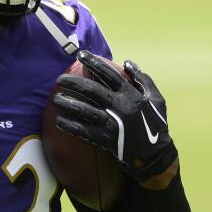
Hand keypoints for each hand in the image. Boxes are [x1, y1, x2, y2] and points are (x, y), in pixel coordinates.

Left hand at [52, 51, 178, 184]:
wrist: (156, 155)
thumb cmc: (156, 125)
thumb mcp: (156, 99)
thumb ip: (143, 79)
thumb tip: (128, 63)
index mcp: (131, 94)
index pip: (109, 74)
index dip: (94, 63)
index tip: (80, 55)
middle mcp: (120, 106)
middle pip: (92, 90)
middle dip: (74, 82)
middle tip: (60, 79)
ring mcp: (112, 123)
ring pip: (85, 109)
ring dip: (68, 103)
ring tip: (55, 98)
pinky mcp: (106, 139)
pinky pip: (84, 131)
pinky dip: (71, 125)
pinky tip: (59, 121)